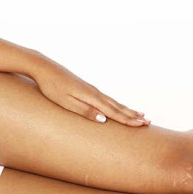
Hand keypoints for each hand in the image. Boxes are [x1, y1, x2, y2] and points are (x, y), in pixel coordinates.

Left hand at [29, 56, 150, 126]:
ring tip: (139, 113)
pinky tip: (116, 104)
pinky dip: (115, 103)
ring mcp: (90, 89)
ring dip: (126, 108)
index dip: (127, 120)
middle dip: (132, 115)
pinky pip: (105, 98)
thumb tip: (104, 120)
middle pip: (117, 106)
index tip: (142, 125)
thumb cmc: (51, 87)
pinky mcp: (85, 87)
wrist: (44, 67)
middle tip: (148, 121)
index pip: (113, 112)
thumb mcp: (66, 102)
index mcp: (91, 97)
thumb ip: (85, 111)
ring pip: (112, 101)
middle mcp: (94, 92)